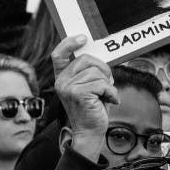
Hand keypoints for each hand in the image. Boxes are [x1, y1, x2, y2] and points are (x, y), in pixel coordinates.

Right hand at [52, 36, 117, 159]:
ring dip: (107, 84)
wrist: (90, 131)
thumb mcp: (88, 86)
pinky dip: (111, 92)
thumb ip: (89, 71)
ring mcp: (68, 87)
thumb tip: (101, 56)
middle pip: (86, 60)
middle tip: (105, 84)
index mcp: (63, 77)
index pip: (58, 54)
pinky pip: (102, 83)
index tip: (83, 38)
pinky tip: (109, 101)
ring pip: (97, 72)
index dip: (69, 43)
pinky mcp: (78, 94)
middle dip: (102, 69)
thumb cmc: (92, 108)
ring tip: (105, 96)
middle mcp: (61, 81)